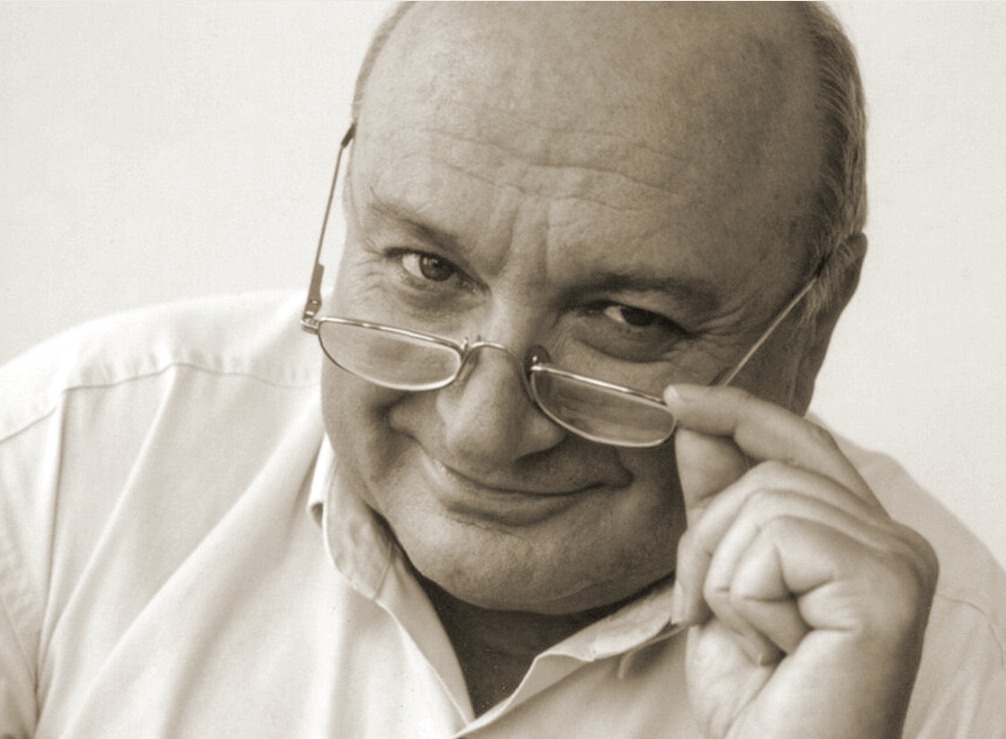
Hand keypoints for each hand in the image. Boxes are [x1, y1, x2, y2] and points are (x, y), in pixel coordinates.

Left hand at [663, 384, 937, 738]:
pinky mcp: (885, 584)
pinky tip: (773, 644)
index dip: (735, 411)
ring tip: (748, 637)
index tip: (675, 398)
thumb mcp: (723, 582)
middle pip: (768, 470)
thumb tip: (695, 424)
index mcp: (861, 537)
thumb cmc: (760, 700)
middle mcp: (894, 540)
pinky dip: (744, 593)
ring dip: (723, 575)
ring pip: (765, 500)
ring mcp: (897, 560)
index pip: (798, 441)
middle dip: (706, 537)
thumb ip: (717, 502)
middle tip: (702, 608)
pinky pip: (777, 537)